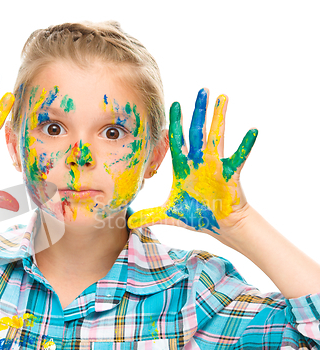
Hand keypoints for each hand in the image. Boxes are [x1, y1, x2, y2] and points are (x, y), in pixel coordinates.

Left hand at [128, 89, 257, 234]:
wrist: (219, 225)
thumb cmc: (197, 216)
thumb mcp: (170, 215)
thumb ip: (150, 215)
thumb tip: (130, 222)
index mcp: (183, 168)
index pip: (176, 141)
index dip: (175, 124)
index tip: (173, 105)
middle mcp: (199, 162)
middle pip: (197, 132)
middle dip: (198, 112)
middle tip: (201, 90)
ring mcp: (215, 165)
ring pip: (216, 137)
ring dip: (219, 118)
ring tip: (222, 98)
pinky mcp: (230, 174)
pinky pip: (239, 157)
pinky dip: (246, 145)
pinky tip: (253, 130)